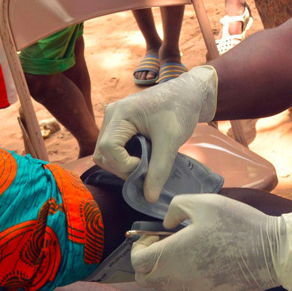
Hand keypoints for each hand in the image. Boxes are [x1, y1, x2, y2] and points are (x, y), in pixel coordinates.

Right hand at [93, 65, 217, 201]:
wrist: (189, 93)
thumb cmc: (180, 109)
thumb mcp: (171, 140)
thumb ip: (159, 169)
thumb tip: (149, 197)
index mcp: (120, 113)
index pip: (108, 148)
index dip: (125, 164)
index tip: (147, 165)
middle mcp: (112, 115)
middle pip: (102, 154)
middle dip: (122, 168)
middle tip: (147, 170)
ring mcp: (114, 119)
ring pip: (105, 153)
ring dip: (123, 165)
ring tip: (147, 164)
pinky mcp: (120, 124)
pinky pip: (114, 148)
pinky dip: (126, 158)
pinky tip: (145, 157)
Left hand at [131, 194, 291, 290]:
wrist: (274, 251)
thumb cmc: (237, 222)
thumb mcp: (203, 201)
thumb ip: (176, 208)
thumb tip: (167, 223)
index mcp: (174, 255)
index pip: (138, 262)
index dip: (139, 247)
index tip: (152, 235)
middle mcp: (182, 278)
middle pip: (149, 280)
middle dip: (149, 262)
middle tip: (164, 243)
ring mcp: (198, 290)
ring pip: (169, 285)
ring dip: (169, 268)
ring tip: (189, 246)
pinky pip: (193, 287)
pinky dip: (192, 275)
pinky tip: (210, 258)